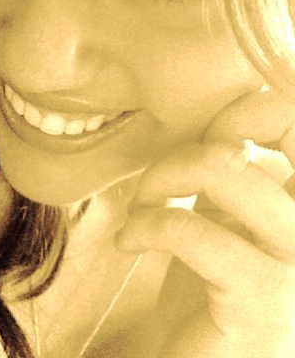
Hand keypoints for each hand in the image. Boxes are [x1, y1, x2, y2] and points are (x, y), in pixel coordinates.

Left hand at [115, 88, 294, 356]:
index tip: (200, 137)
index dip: (248, 106)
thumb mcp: (224, 215)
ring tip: (139, 205)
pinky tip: (128, 241)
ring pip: (227, 169)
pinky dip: (146, 224)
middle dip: (218, 124)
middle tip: (169, 169)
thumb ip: (230, 168)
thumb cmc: (208, 290)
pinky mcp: (264, 300)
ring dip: (162, 175)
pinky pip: (191, 231)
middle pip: (288, 120)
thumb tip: (220, 112)